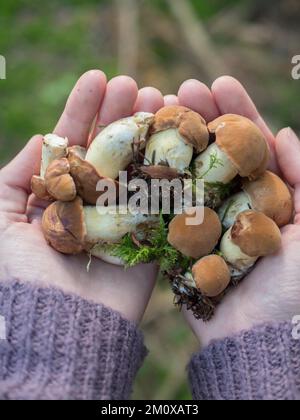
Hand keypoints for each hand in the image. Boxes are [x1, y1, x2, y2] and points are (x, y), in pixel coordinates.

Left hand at [0, 70, 163, 322]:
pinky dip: (170, 168)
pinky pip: (161, 197)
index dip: (82, 109)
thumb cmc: (19, 275)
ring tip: (159, 98)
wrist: (57, 326)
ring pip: (136, 166)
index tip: (97, 77)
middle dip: (118, 114)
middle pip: (107, 149)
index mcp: (57, 194)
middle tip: (134, 84)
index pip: (71, 142)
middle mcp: (91, 202)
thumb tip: (41, 140)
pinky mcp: (148, 237)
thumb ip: (15, 176)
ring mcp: (122, 217)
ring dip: (147, 132)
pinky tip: (179, 138)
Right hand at [175, 76, 299, 345]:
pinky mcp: (179, 241)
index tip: (219, 83)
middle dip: (202, 119)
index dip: (238, 113)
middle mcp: (234, 203)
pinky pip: (167, 206)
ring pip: (188, 172)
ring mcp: (204, 220)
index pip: (252, 145)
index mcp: (266, 195)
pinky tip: (142, 154)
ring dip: (175, 142)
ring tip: (158, 111)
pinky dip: (156, 181)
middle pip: (216, 152)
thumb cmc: (294, 289)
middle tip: (181, 90)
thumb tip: (284, 134)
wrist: (257, 338)